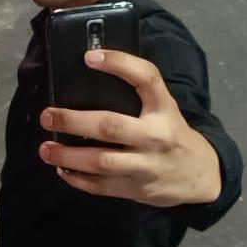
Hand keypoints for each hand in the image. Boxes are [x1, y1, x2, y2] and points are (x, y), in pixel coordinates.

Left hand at [38, 49, 221, 207]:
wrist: (201, 175)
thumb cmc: (172, 133)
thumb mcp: (164, 108)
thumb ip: (138, 96)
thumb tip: (88, 75)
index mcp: (164, 108)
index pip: (146, 78)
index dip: (119, 63)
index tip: (89, 57)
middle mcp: (156, 136)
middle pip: (110, 126)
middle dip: (73, 121)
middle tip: (47, 116)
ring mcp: (146, 166)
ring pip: (101, 161)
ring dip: (68, 155)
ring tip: (46, 148)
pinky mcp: (137, 189)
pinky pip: (100, 186)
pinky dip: (76, 178)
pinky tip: (62, 169)